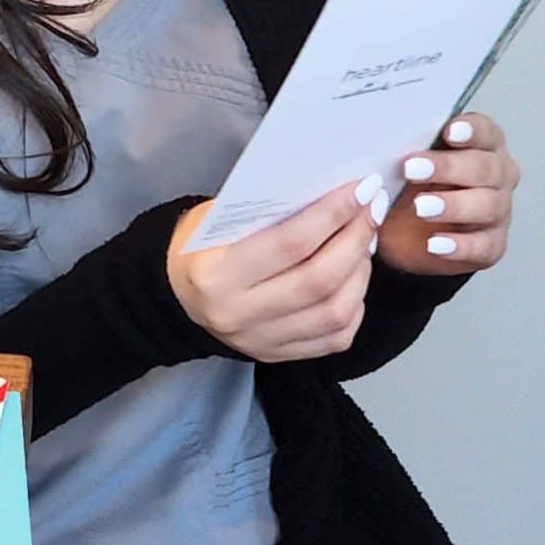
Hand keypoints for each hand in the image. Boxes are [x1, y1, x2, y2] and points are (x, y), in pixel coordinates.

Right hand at [168, 176, 387, 363]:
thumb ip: (271, 213)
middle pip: (320, 279)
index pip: (291, 242)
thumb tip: (333, 196)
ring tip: (363, 244)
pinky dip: (354, 306)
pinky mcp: (275, 356)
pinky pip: (334, 338)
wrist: (173, 294)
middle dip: (355, 239)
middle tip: (371, 210)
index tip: (361, 188)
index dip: (334, 213)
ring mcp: (259, 341)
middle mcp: (238, 314)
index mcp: (216, 274)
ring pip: (334, 312)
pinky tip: (352, 280)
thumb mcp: (220, 219)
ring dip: (360, 273)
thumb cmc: (200, 245)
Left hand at [377, 112, 519, 277]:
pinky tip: (435, 243)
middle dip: (449, 167)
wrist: (410, 236)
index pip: (485, 132)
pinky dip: (458, 245)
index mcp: (482, 146)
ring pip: (487, 205)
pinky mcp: (492, 244)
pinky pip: (482, 245)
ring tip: (421, 208)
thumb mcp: (406, 164)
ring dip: (453, 206)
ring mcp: (498, 211)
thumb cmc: (414, 187)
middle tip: (413, 170)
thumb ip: (405, 150)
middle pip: (485, 167)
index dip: (471, 130)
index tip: (448, 131)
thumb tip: (381, 140)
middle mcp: (497, 176)